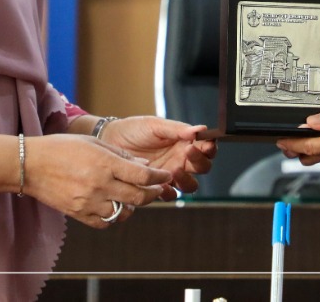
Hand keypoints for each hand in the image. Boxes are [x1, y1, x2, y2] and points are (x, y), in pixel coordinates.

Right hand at [25, 134, 171, 228]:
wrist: (30, 165)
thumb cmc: (62, 147)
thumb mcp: (94, 143)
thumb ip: (121, 155)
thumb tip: (145, 167)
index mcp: (105, 163)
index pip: (143, 176)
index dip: (159, 177)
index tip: (165, 175)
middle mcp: (100, 185)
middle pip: (138, 197)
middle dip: (153, 193)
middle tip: (158, 188)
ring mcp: (89, 202)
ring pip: (124, 213)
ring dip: (133, 206)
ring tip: (134, 196)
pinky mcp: (79, 214)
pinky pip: (105, 222)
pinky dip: (113, 216)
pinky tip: (113, 205)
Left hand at [100, 116, 216, 196]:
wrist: (109, 141)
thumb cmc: (133, 130)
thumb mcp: (155, 125)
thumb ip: (177, 129)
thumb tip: (200, 129)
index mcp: (184, 143)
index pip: (206, 148)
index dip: (210, 148)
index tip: (205, 144)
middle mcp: (180, 160)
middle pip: (203, 168)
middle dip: (200, 162)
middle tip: (188, 152)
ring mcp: (169, 175)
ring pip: (190, 185)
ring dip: (186, 180)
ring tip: (174, 170)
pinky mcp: (155, 187)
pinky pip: (169, 195)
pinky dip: (169, 192)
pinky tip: (162, 186)